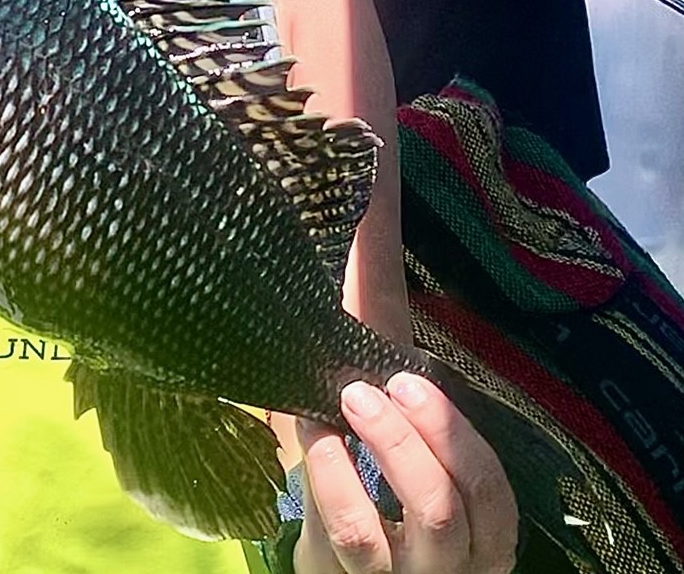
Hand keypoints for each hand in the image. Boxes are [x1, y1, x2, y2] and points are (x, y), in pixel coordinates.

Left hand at [294, 374, 516, 573]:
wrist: (337, 555)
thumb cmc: (384, 481)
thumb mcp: (406, 436)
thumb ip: (402, 369)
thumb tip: (378, 260)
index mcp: (482, 531)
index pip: (489, 489)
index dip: (453, 431)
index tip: (410, 381)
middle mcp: (448, 563)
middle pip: (441, 505)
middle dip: (406, 438)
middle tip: (372, 389)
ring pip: (389, 526)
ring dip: (374, 451)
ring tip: (346, 401)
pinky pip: (341, 533)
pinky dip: (327, 475)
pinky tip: (313, 431)